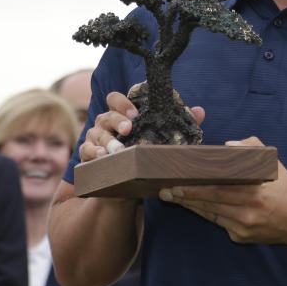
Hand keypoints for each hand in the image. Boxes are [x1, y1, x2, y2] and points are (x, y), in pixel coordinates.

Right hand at [78, 92, 204, 161]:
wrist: (125, 185)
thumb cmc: (143, 155)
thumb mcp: (160, 140)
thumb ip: (178, 125)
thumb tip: (200, 111)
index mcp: (121, 115)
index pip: (115, 99)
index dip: (123, 103)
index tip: (136, 112)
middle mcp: (105, 124)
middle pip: (106, 115)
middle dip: (117, 120)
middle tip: (129, 128)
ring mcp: (94, 140)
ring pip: (96, 134)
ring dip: (108, 141)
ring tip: (118, 150)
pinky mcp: (88, 157)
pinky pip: (86, 152)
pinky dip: (93, 153)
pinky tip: (102, 157)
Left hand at [158, 136, 286, 245]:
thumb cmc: (286, 189)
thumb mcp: (273, 164)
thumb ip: (251, 149)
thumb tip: (226, 147)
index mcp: (254, 191)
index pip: (216, 187)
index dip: (194, 185)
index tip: (176, 179)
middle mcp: (247, 211)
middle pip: (208, 202)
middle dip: (184, 196)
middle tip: (165, 189)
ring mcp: (242, 227)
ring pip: (209, 214)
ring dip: (189, 205)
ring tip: (172, 196)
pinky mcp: (240, 237)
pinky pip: (218, 223)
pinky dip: (205, 214)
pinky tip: (192, 206)